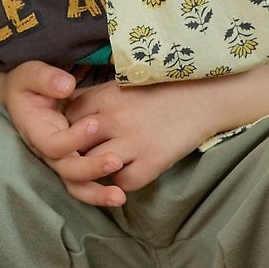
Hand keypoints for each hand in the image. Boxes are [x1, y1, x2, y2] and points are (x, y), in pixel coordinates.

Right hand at [0, 62, 130, 207]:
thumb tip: (66, 86)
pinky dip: (100, 192)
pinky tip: (121, 195)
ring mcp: (59, 159)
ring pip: (75, 184)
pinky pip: (84, 183)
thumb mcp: (30, 74)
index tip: (94, 123)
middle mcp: (46, 151)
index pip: (52, 144)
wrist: (21, 97)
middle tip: (116, 161)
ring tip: (120, 196)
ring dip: (97, 193)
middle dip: (90, 168)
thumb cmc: (27, 84)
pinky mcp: (71, 161)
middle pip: (66, 170)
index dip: (72, 138)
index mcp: (35, 131)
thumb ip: (45, 78)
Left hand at [60, 77, 218, 193]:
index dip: (67, 131)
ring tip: (105, 166)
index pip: (66, 121)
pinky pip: (124, 183)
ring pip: (95, 168)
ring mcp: (133, 142)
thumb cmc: (160, 89)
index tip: (73, 136)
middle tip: (84, 157)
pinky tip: (130, 171)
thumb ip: (93, 97)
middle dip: (76, 154)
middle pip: (75, 147)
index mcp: (104, 98)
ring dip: (97, 170)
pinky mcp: (153, 161)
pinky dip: (123, 182)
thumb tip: (64, 106)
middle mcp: (114, 120)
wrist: (204, 97)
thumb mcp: (122, 84)